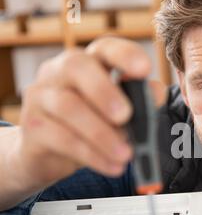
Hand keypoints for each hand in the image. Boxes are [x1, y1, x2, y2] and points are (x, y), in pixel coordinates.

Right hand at [14, 37, 165, 187]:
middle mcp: (59, 72)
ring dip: (102, 134)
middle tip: (125, 116)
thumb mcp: (118, 112)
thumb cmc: (91, 125)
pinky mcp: (32, 126)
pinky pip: (62, 138)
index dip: (124, 55)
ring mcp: (41, 96)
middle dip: (104, 91)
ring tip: (126, 154)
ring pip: (68, 107)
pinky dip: (92, 155)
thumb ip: (139, 101)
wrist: (49, 154)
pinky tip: (113, 166)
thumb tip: (156, 93)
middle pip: (76, 67)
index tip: (144, 69)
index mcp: (88, 62)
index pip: (104, 48)